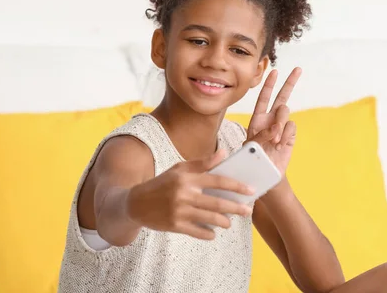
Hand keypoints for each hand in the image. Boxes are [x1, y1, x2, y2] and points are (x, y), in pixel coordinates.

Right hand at [126, 149, 254, 239]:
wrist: (135, 203)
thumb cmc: (162, 184)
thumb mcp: (179, 169)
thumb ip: (202, 163)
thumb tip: (224, 153)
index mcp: (187, 177)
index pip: (218, 180)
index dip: (236, 186)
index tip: (250, 190)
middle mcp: (184, 194)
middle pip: (217, 203)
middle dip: (236, 208)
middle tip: (247, 211)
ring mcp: (179, 211)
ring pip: (210, 219)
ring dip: (224, 222)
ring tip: (228, 222)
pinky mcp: (175, 226)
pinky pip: (198, 232)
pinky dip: (208, 233)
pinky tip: (213, 232)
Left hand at [246, 67, 301, 174]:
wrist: (267, 173)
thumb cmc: (254, 160)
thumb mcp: (250, 147)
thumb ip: (261, 135)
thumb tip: (276, 128)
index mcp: (257, 119)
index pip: (263, 98)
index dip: (269, 84)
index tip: (274, 71)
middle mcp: (271, 120)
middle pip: (282, 97)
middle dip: (290, 82)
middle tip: (298, 69)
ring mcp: (282, 126)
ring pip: (285, 112)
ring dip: (279, 123)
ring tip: (274, 140)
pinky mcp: (291, 135)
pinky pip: (292, 126)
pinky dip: (286, 134)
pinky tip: (281, 144)